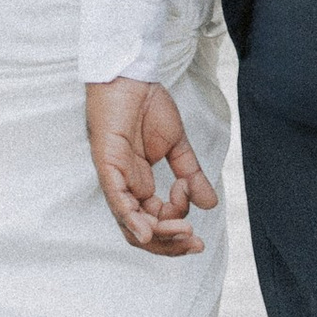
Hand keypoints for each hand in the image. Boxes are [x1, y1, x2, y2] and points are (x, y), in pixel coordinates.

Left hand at [85, 80, 217, 253]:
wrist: (130, 73)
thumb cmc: (146, 104)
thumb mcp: (176, 145)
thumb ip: (191, 173)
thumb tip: (210, 204)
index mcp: (139, 184)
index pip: (155, 222)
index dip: (177, 228)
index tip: (197, 207)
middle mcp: (126, 186)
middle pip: (142, 232)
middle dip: (170, 244)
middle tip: (196, 242)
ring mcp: (115, 177)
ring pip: (130, 223)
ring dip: (158, 235)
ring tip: (183, 232)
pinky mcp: (106, 164)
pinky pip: (115, 200)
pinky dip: (130, 220)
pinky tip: (148, 232)